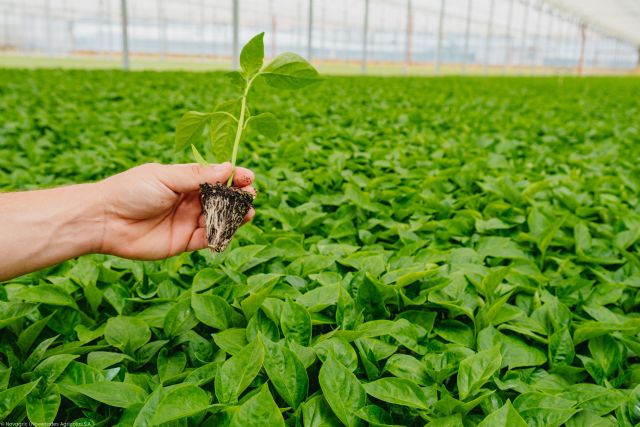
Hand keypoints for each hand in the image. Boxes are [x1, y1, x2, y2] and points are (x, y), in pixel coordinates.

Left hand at [97, 162, 254, 259]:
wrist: (105, 220)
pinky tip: (230, 229)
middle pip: (221, 199)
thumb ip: (197, 176)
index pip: (215, 178)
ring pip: (218, 219)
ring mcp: (187, 222)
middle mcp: (188, 201)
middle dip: (238, 197)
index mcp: (184, 180)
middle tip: (250, 196)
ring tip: (248, 213)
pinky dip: (221, 235)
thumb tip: (228, 167)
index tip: (249, 178)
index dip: (233, 178)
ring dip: (235, 217)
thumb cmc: (131, 191)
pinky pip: (208, 239)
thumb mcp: (166, 177)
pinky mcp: (183, 242)